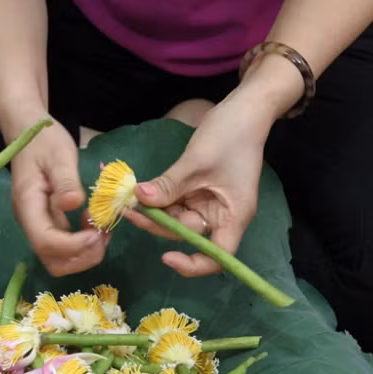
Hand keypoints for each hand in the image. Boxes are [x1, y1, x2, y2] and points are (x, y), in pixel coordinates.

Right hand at [9, 121, 108, 275]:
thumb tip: (74, 204)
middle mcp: (30, 222)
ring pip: (59, 260)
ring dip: (85, 253)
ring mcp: (39, 225)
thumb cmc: (44, 141)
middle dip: (81, 257)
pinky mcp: (49, 223)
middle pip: (52, 261)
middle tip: (103, 235)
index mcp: (27, 206)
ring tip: (102, 230)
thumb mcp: (59, 155)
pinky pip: (65, 247)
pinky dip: (84, 244)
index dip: (73, 246)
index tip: (97, 233)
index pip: (45, 242)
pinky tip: (96, 224)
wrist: (28, 132)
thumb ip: (66, 181)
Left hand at [123, 92, 271, 277]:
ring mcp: (209, 204)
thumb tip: (140, 199)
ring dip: (154, 212)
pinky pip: (176, 204)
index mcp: (233, 216)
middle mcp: (222, 216)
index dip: (193, 264)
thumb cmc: (230, 135)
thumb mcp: (197, 161)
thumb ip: (169, 185)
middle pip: (188, 235)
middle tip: (128, 210)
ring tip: (128, 200)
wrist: (244, 108)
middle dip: (158, 225)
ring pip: (177, 219)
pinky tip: (140, 193)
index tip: (166, 256)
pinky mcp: (198, 192)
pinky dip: (159, 199)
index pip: (218, 257)